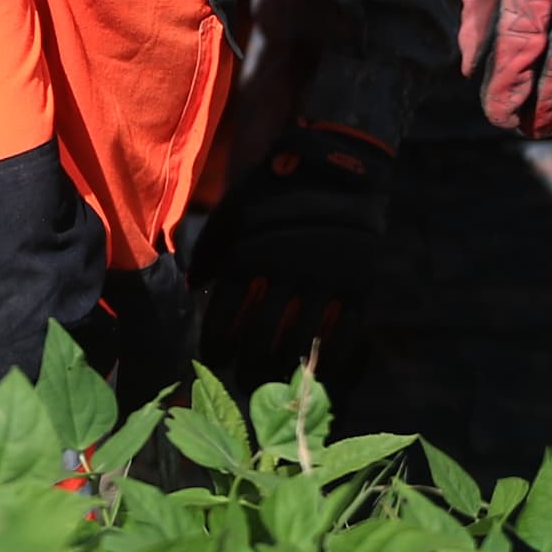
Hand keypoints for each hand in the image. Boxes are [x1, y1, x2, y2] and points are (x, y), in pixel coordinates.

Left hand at [196, 110, 395, 390]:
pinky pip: (345, 336)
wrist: (337, 167)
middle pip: (261, 337)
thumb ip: (209, 250)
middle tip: (245, 381)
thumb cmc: (275, 190)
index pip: (224, 314)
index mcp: (248, 255)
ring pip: (299, 343)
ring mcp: (324, 282)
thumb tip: (193, 288)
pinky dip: (330, 361)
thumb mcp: (234, 211)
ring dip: (284, 371)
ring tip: (275, 384)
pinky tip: (319, 373)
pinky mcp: (359, 286)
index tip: (215, 359)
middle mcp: (283, 273)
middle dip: (249, 367)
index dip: (217, 344)